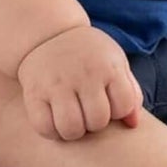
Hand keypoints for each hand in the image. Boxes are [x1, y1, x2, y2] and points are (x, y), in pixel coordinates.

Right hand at [16, 25, 143, 140]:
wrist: (50, 34)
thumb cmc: (90, 56)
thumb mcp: (115, 64)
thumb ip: (130, 93)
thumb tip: (133, 125)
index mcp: (108, 66)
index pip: (122, 107)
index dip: (117, 111)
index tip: (108, 103)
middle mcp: (83, 73)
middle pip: (97, 121)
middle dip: (95, 123)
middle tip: (88, 112)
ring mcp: (57, 83)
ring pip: (71, 129)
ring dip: (74, 131)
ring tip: (74, 119)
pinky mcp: (34, 93)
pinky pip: (44, 128)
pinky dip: (52, 132)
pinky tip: (55, 120)